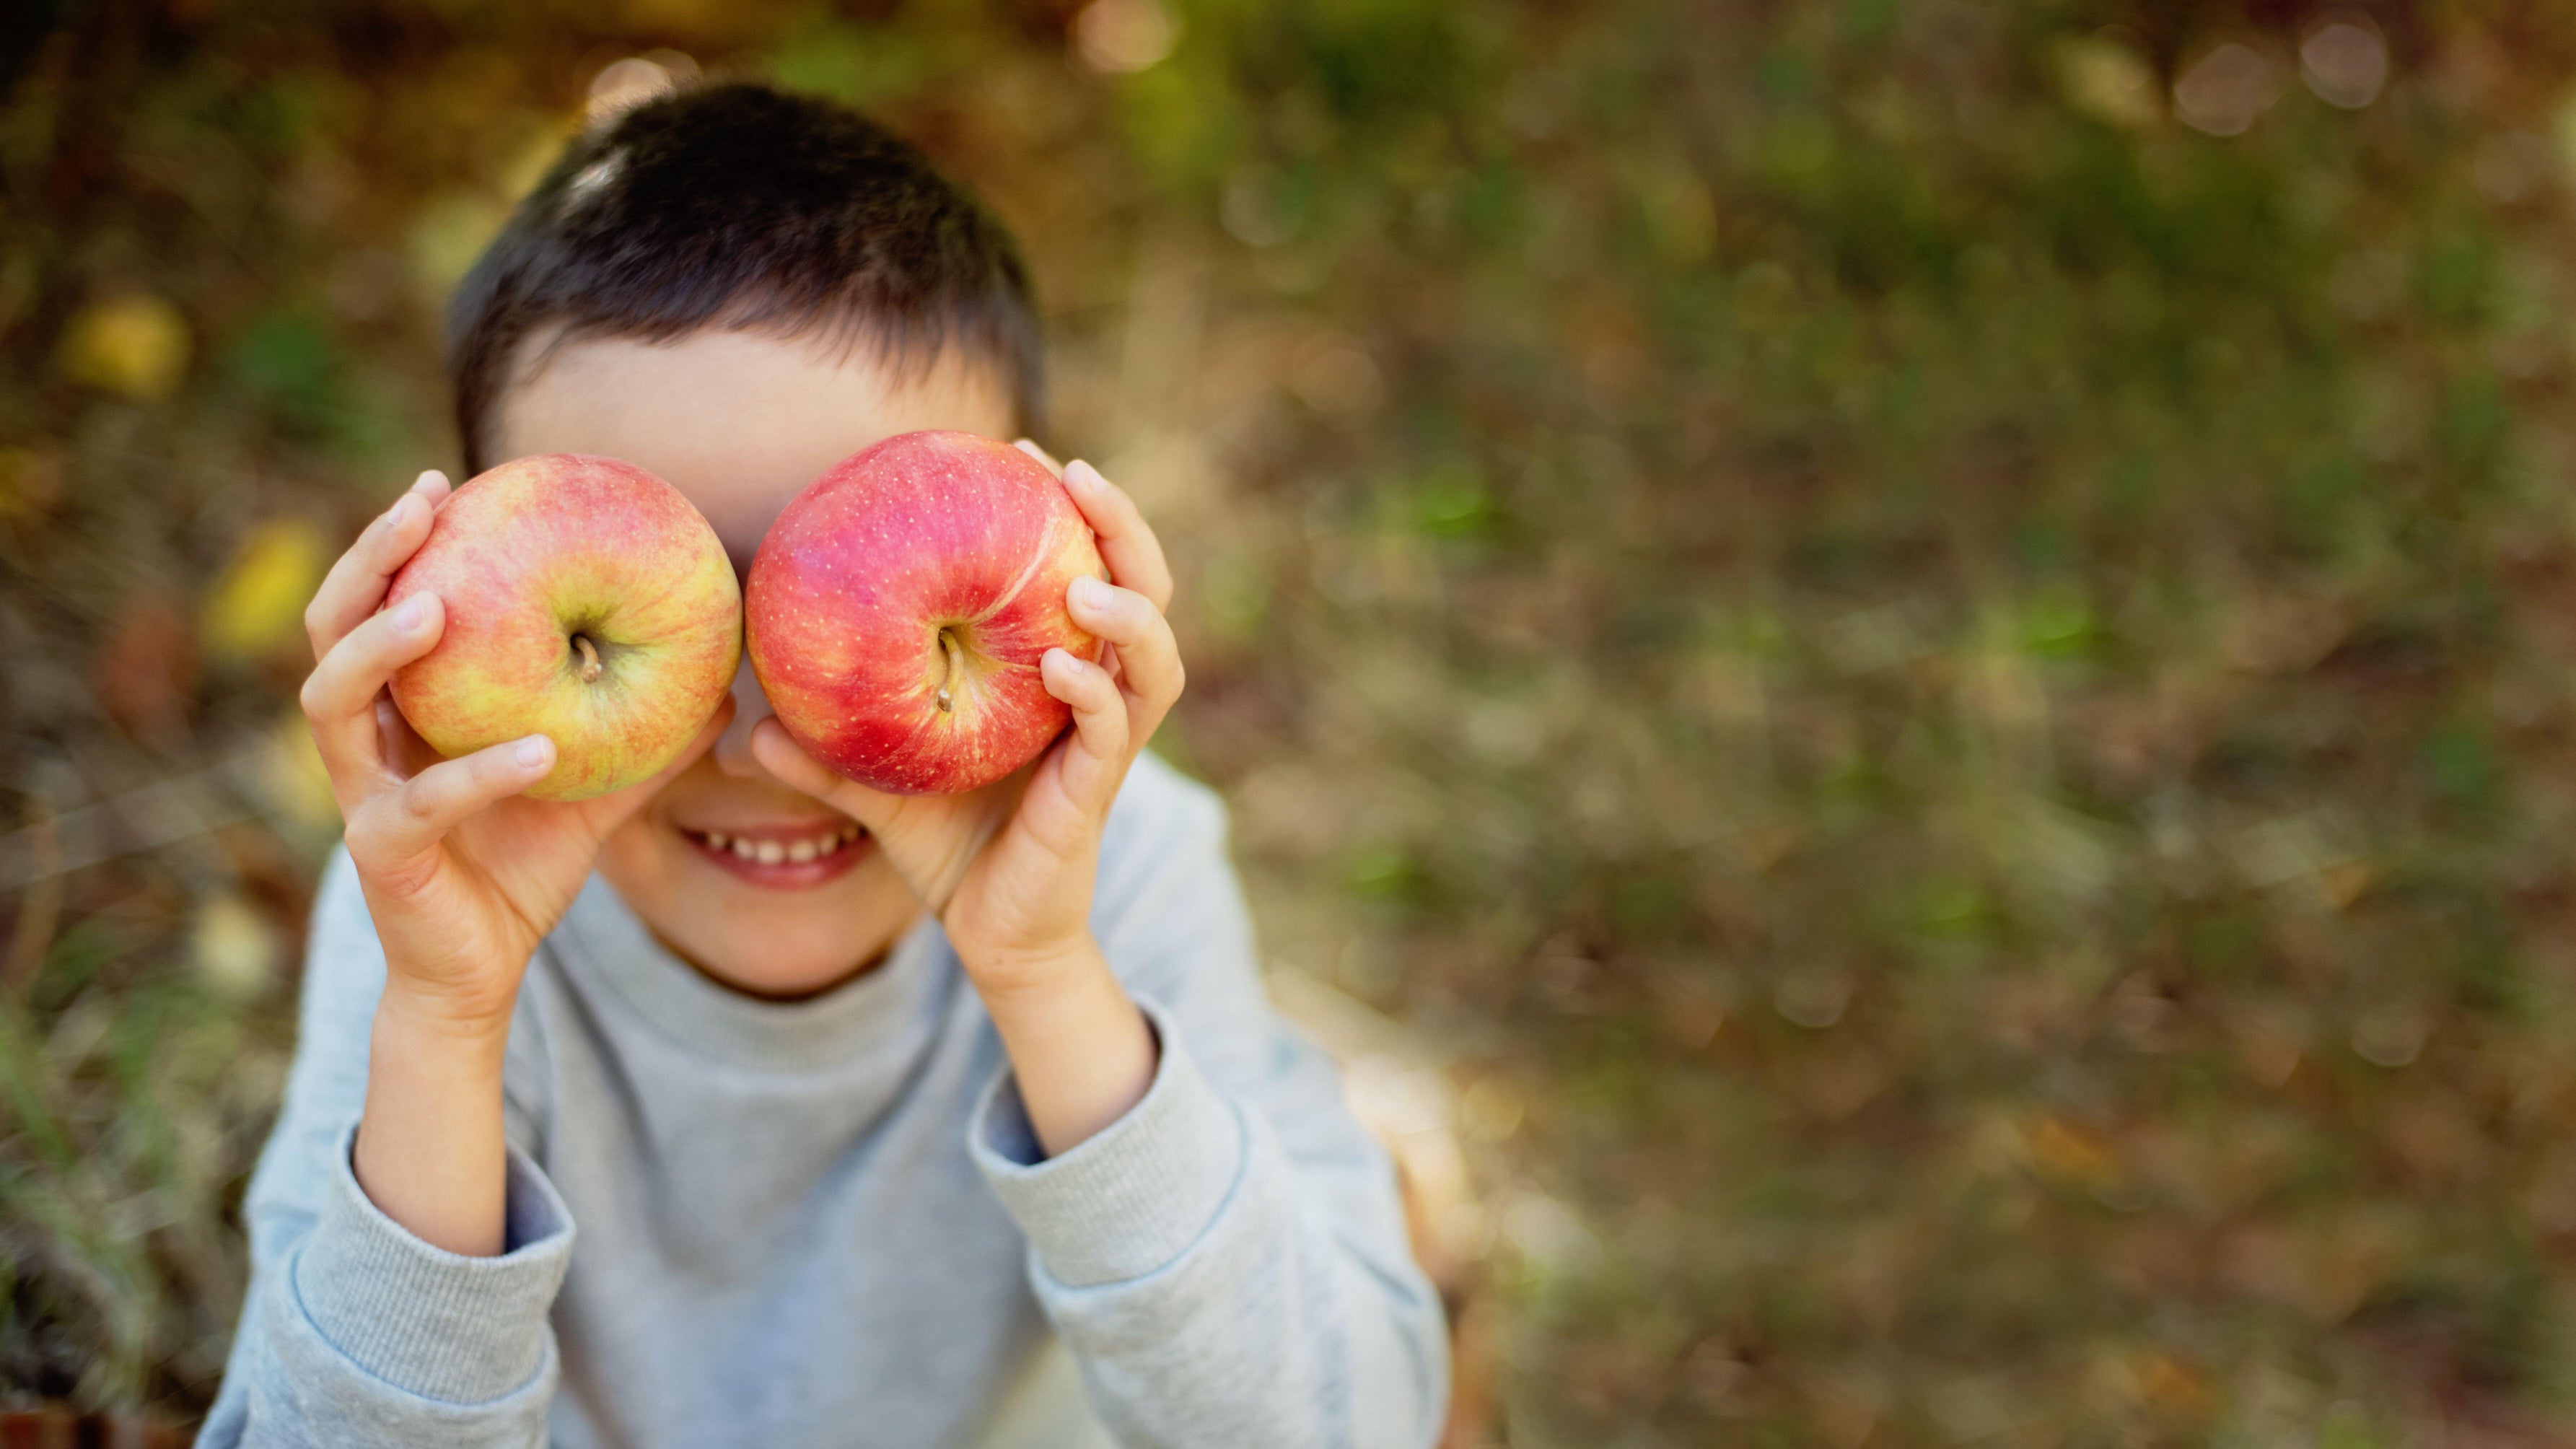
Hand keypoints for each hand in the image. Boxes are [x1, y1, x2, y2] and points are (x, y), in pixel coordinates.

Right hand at [302, 469, 731, 1032]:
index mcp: (402, 709)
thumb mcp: (597, 788)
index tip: (444, 484)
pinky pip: (421, 804)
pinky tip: (539, 748)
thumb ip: (647, 737)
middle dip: (367, 562)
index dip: (397, 545)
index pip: (378, 606)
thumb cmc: (526, 863)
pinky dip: (479, 773)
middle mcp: (364, 740)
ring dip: (382, 648)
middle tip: (421, 508)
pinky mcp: (381, 853)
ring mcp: (361, 795)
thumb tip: (726, 687)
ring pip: (333, 703)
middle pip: (330, 630)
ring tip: (439, 608)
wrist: (484, 969)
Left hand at [751, 446, 1183, 996]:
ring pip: (1156, 661)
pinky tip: (1062, 666)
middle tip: (1076, 474)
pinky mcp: (1095, 793)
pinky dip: (1096, 691)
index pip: (1086, 568)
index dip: (1069, 507)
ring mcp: (1105, 745)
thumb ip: (824, 750)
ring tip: (1089, 582)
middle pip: (1147, 591)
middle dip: (1124, 527)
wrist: (990, 937)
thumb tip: (741, 723)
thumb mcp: (877, 785)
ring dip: (1131, 610)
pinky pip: (1113, 730)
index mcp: (1058, 673)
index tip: (1017, 449)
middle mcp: (1097, 696)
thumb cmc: (946, 845)